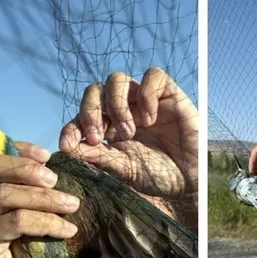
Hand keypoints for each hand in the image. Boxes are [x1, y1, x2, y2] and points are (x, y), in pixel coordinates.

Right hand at [0, 143, 79, 257]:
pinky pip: (17, 222)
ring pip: (6, 195)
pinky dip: (47, 222)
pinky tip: (67, 229)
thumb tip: (55, 169)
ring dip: (45, 198)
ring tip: (72, 205)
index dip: (17, 152)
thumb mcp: (19, 211)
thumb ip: (25, 190)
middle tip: (57, 180)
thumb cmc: (14, 245)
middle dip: (27, 170)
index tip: (46, 156)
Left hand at [59, 67, 198, 197]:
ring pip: (117, 79)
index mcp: (108, 127)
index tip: (68, 145)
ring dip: (116, 105)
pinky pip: (152, 76)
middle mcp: (123, 109)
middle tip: (98, 137)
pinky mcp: (168, 93)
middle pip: (94, 90)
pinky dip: (147, 94)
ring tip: (129, 132)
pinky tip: (150, 119)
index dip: (72, 126)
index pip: (81, 116)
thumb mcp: (123, 169)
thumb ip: (97, 157)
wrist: (190, 181)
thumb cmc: (158, 176)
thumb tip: (66, 149)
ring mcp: (145, 100)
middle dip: (90, 112)